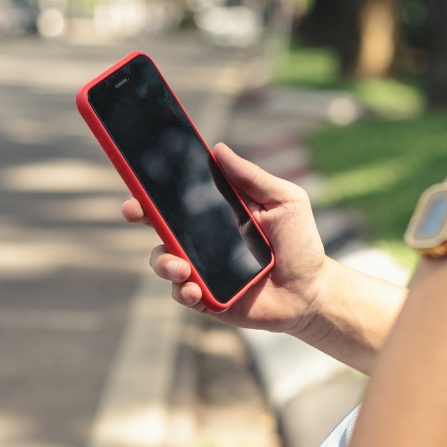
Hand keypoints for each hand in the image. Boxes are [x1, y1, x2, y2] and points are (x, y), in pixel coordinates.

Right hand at [132, 143, 330, 333]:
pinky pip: (181, 293)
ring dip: (164, 262)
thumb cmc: (300, 242)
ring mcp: (201, 268)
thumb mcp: (284, 200)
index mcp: (217, 211)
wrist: (311, 290)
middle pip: (159, 223)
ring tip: (182, 268)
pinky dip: (183, 290)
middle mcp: (202, 238)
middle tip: (134, 211)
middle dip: (141, 214)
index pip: (179, 194)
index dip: (156, 185)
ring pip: (163, 260)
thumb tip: (218, 149)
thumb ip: (252, 177)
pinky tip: (196, 290)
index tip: (139, 176)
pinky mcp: (205, 298)